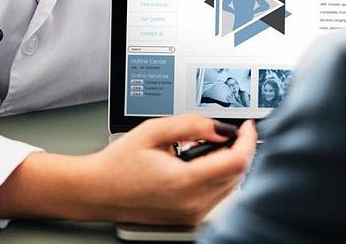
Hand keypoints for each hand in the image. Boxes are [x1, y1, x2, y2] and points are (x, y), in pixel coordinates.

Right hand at [83, 115, 257, 224]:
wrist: (98, 191)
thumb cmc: (119, 163)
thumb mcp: (153, 131)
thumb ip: (191, 125)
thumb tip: (221, 127)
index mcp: (185, 182)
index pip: (237, 161)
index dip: (248, 139)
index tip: (247, 125)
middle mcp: (192, 204)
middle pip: (238, 174)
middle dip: (240, 148)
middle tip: (228, 130)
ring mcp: (192, 215)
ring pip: (231, 186)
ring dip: (229, 163)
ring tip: (207, 146)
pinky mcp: (189, 219)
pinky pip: (217, 196)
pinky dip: (218, 177)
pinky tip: (200, 163)